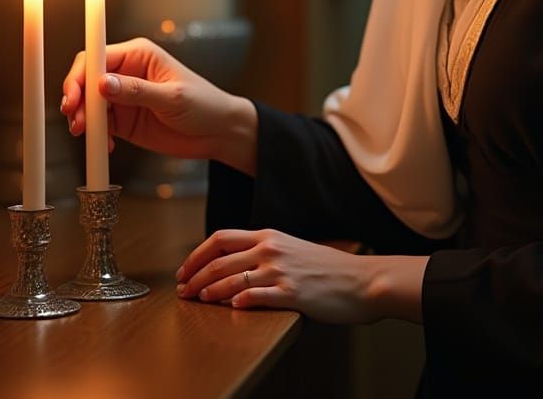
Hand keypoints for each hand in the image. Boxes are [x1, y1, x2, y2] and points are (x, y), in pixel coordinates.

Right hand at [60, 37, 255, 168]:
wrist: (218, 132)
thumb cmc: (204, 104)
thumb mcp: (173, 97)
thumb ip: (138, 91)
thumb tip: (104, 83)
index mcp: (139, 55)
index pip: (98, 57)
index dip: (81, 75)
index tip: (73, 95)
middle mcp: (127, 73)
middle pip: (87, 80)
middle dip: (77, 100)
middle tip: (77, 121)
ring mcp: (124, 97)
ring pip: (89, 104)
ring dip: (83, 119)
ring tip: (87, 135)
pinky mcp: (124, 120)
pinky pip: (99, 125)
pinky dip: (96, 135)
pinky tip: (105, 145)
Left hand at [175, 228, 381, 324]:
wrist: (360, 280)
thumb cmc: (327, 268)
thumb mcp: (292, 248)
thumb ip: (264, 251)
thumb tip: (233, 263)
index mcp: (269, 235)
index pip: (221, 238)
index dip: (196, 254)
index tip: (184, 271)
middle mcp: (271, 249)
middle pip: (219, 261)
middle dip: (194, 277)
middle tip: (182, 292)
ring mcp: (280, 271)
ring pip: (231, 280)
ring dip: (209, 292)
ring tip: (198, 302)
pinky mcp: (291, 293)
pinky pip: (256, 297)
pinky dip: (238, 302)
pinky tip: (230, 308)